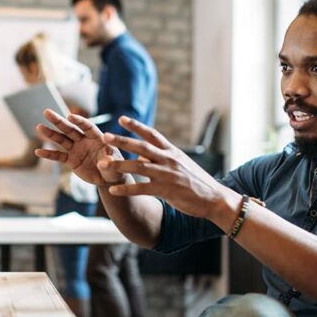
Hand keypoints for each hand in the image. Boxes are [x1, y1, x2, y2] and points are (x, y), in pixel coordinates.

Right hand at [33, 109, 125, 185]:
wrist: (108, 178)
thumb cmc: (115, 169)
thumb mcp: (116, 166)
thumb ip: (110, 161)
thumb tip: (106, 160)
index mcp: (97, 137)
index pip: (87, 127)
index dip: (79, 121)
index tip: (70, 116)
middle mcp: (84, 140)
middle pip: (70, 129)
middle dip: (59, 121)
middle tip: (47, 112)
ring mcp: (76, 149)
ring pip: (62, 140)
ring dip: (51, 134)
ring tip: (39, 126)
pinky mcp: (71, 160)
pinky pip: (59, 156)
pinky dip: (49, 154)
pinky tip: (38, 151)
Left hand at [98, 116, 239, 219]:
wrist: (214, 198)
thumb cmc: (196, 182)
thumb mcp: (181, 164)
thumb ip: (163, 157)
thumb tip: (142, 153)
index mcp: (172, 151)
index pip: (152, 134)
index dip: (136, 126)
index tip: (121, 118)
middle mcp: (169, 160)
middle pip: (142, 146)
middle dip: (122, 141)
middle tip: (104, 136)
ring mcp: (167, 174)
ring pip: (139, 166)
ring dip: (119, 165)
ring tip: (102, 164)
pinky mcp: (167, 190)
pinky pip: (142, 188)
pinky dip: (126, 188)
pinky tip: (113, 190)